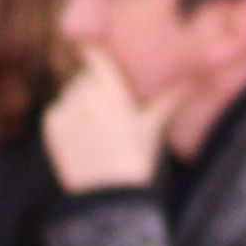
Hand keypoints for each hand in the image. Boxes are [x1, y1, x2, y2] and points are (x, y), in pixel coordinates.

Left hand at [44, 49, 170, 194]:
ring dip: (78, 106)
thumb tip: (191, 84)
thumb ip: (167, 102)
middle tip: (103, 115)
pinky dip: (65, 120)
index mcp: (116, 102)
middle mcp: (91, 105)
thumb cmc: (136, 161)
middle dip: (92, 91)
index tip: (86, 46)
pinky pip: (55, 111)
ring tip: (92, 131)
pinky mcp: (54, 129)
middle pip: (83, 80)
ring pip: (70, 95)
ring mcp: (70, 116)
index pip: (98, 63)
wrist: (109, 199)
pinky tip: (79, 140)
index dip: (91, 52)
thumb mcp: (152, 130)